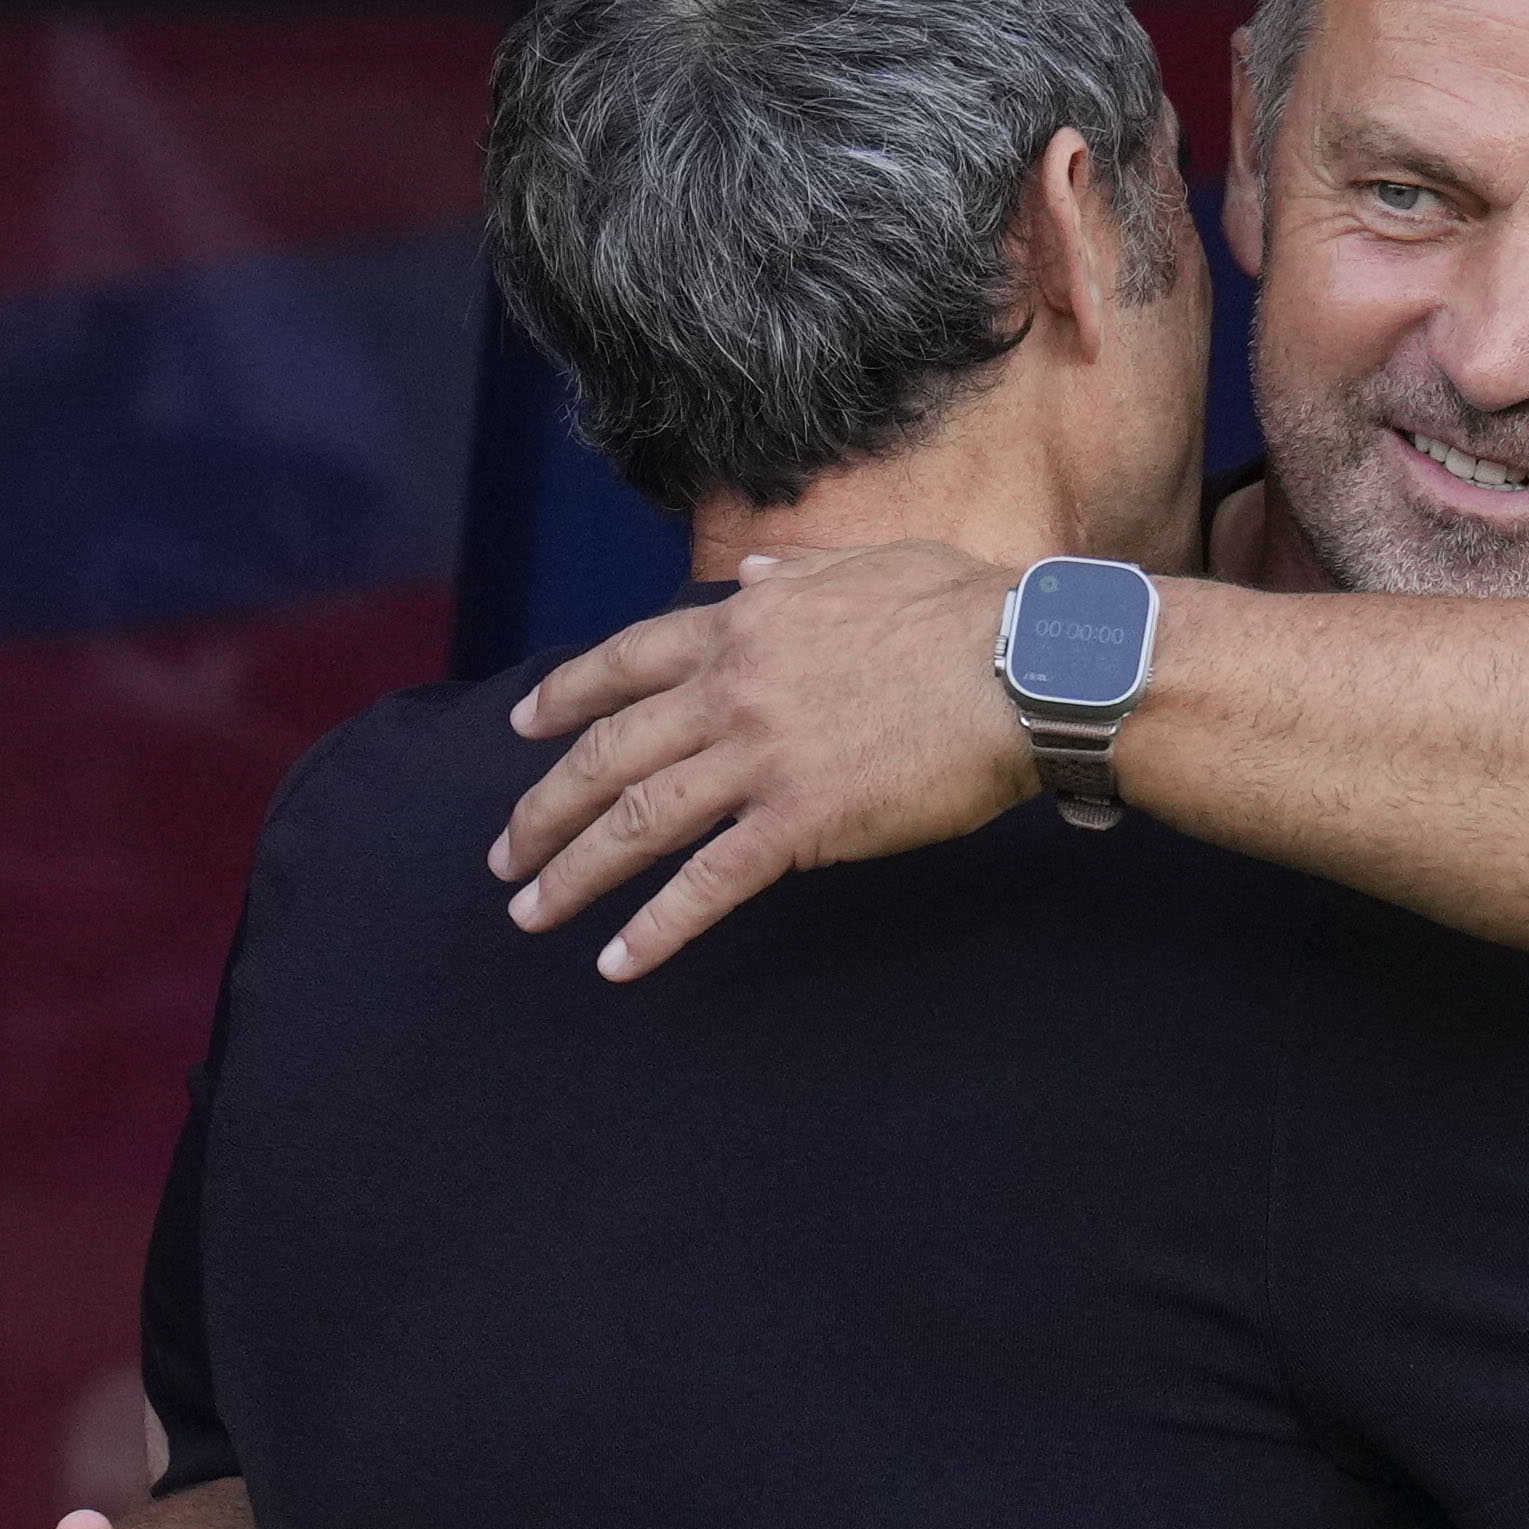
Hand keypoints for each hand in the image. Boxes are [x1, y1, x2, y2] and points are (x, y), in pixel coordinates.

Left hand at [491, 541, 1036, 974]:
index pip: (625, 663)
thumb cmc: (964, 611)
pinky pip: (706, 885)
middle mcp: (730, 691)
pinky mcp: (798, 823)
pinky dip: (654, 928)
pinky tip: (618, 964)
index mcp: (743, 627)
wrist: (1023, 667)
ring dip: (572, 872)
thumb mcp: (866, 565)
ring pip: (636, 821)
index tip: (522, 725)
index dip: (565, 697)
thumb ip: (795, 571)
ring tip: (530, 913)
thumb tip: (752, 571)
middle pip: (608, 753)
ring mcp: (758, 758)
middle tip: (504, 850)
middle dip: (544, 806)